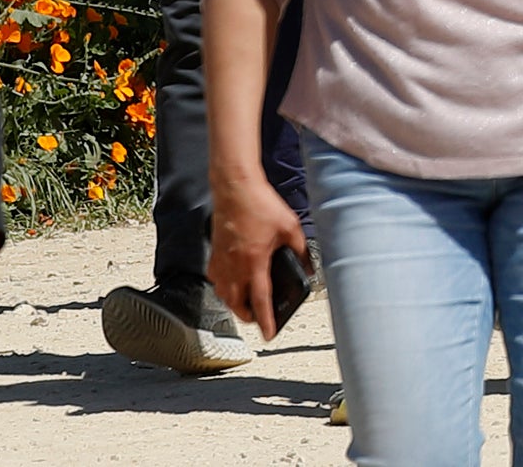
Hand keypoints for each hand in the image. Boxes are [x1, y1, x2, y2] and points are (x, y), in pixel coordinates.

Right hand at [210, 171, 307, 341]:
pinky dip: (224, 287)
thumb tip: (308, 267)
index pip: (260, 301)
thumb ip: (301, 250)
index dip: (266, 321)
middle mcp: (234, 267)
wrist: (235, 187)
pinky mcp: (214, 253)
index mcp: (254, 263)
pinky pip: (216, 279)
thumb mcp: (291, 227)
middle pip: (237, 305)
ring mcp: (221, 261)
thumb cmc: (260, 204)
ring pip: (224, 295)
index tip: (270, 335)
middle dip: (249, 316)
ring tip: (248, 304)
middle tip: (261, 317)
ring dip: (236, 304)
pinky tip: (234, 282)